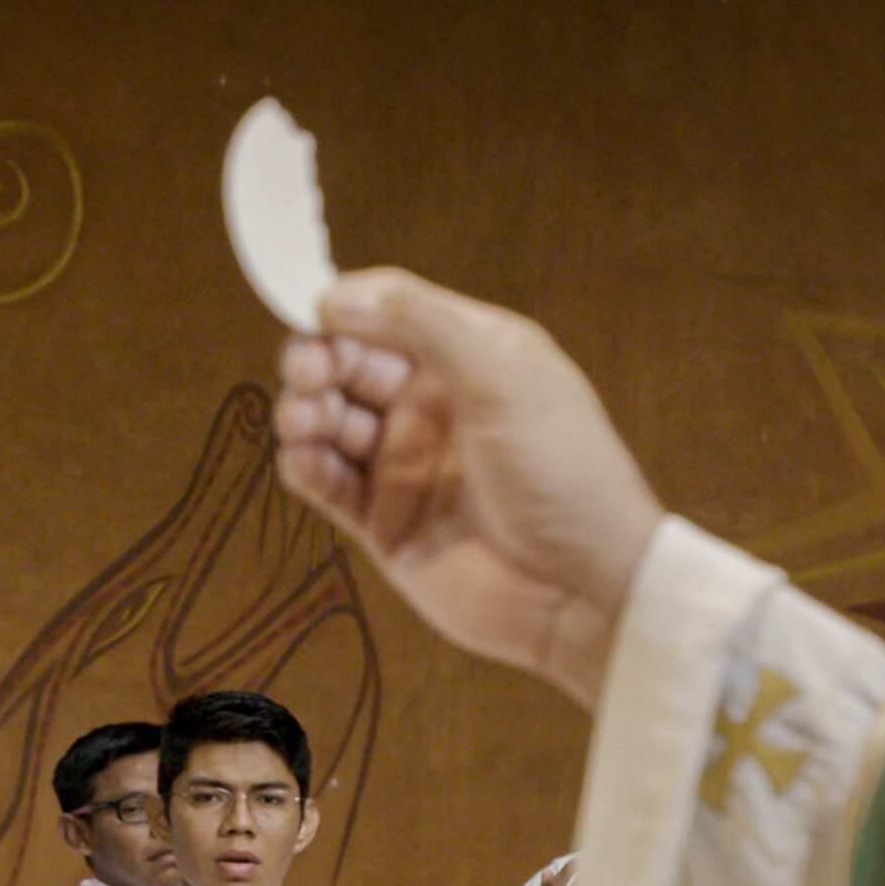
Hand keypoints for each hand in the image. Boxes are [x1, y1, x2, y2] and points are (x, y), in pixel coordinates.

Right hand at [274, 269, 662, 706]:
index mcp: (469, 357)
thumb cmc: (563, 473)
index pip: (388, 313)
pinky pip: (325, 483)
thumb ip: (421, 324)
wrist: (580, 590)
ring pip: (329, 421)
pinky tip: (304, 458)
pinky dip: (303, 465)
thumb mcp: (502, 376)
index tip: (315, 316)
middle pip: (348, 365)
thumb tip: (336, 295)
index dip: (346, 309)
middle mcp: (431, 406)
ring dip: (304, 412)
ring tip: (304, 419)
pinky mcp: (383, 522)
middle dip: (317, 362)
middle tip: (307, 374)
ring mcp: (405, 465)